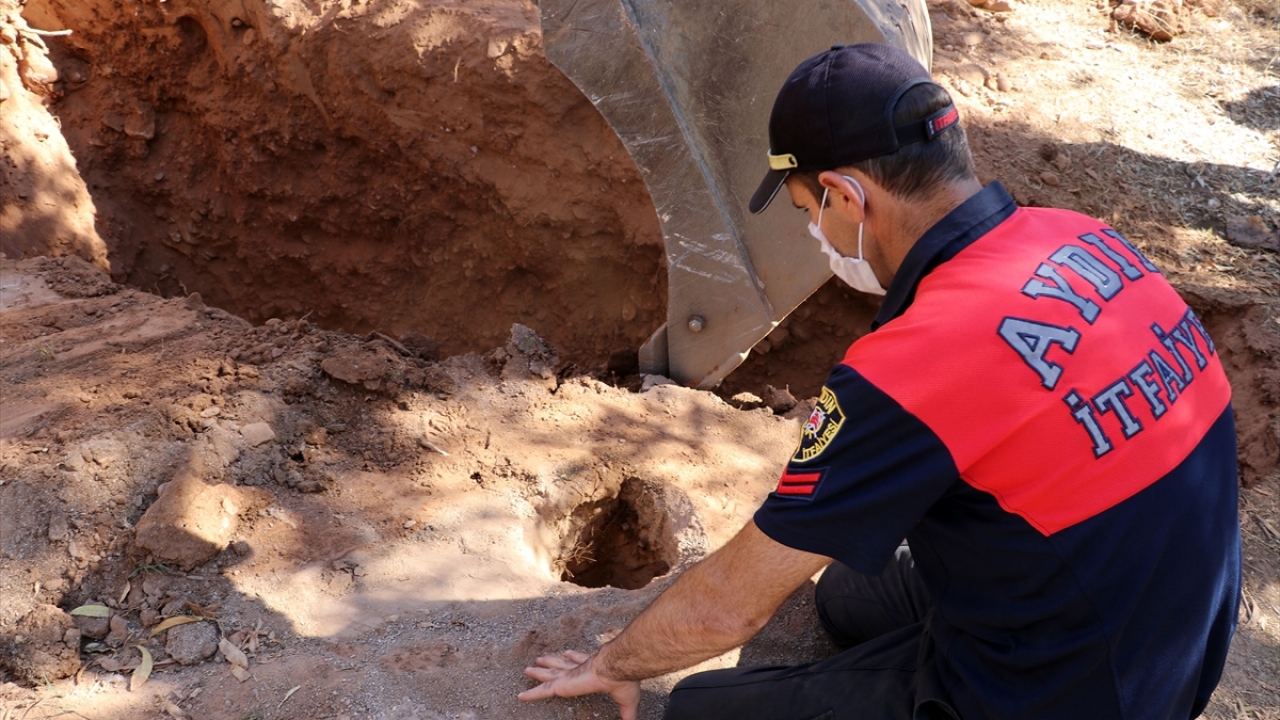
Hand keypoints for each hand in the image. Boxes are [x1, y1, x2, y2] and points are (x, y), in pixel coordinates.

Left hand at [519, 649, 641, 719]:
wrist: (615, 668)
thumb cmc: (623, 680)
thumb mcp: (626, 699)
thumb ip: (626, 713)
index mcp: (594, 669)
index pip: (581, 661)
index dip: (575, 656)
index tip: (569, 653)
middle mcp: (578, 668)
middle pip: (561, 664)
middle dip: (552, 662)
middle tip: (541, 659)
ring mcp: (568, 676)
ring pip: (549, 674)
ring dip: (539, 671)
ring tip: (529, 668)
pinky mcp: (561, 685)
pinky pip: (542, 691)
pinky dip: (531, 694)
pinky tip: (520, 697)